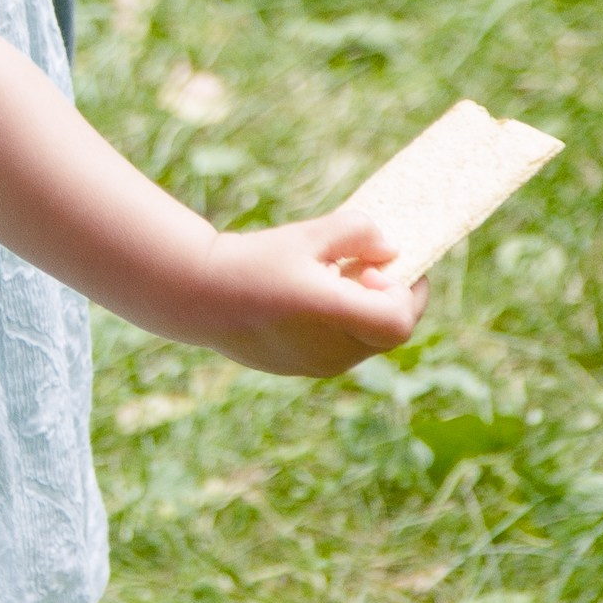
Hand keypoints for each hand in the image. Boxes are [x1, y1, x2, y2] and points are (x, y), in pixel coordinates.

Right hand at [201, 209, 427, 376]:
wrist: (197, 295)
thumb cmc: (254, 259)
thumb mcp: (309, 234)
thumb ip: (360, 233)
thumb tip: (391, 250)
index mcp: (334, 316)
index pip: (401, 321)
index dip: (405, 291)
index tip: (377, 265)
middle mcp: (331, 351)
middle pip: (388, 333)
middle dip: (388, 299)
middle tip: (363, 266)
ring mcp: (315, 366)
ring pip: (365, 344)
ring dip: (364, 312)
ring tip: (331, 279)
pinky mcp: (299, 369)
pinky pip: (339, 349)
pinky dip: (340, 325)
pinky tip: (310, 298)